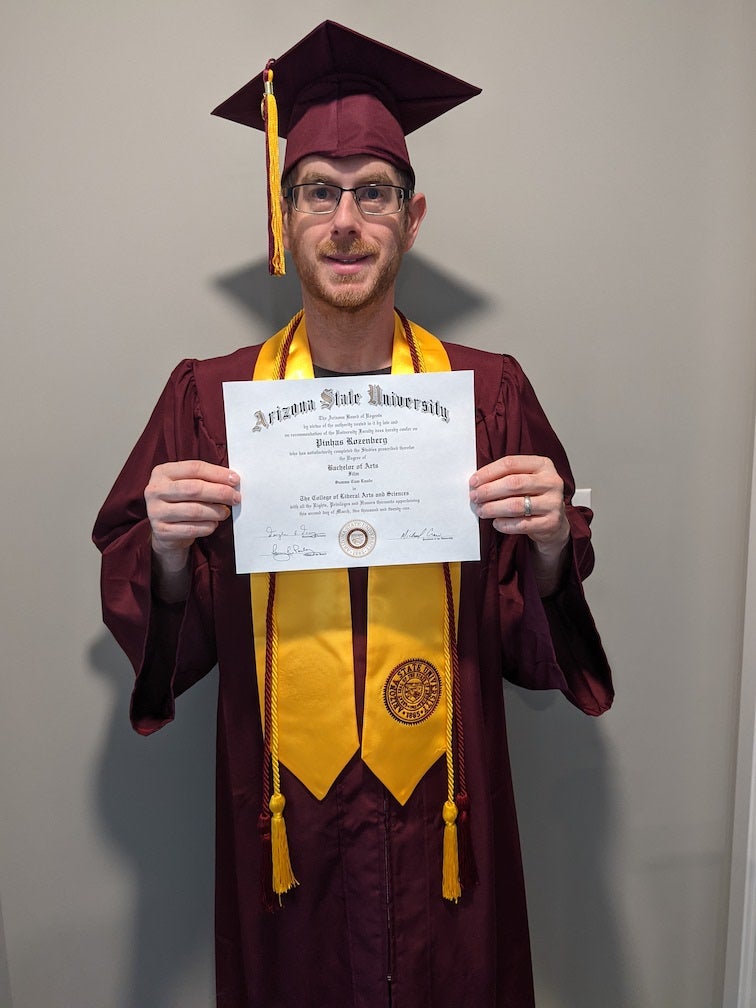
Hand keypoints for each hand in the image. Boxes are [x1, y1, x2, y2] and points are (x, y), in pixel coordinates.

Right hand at [145, 460, 240, 568]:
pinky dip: (208, 526)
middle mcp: (155, 490)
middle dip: (220, 492)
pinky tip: (213, 524)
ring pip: (194, 511)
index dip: (217, 473)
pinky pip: (192, 529)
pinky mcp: (162, 531)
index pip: (194, 468)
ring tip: (225, 512)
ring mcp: (155, 511)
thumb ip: (205, 479)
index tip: (235, 480)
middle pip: (194, 489)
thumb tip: (232, 480)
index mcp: (162, 472)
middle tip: (235, 497)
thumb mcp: (187, 484)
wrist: (164, 530)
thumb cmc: (181, 501)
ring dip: (216, 512)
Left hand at [469, 455, 569, 593]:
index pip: (511, 463)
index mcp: (543, 465)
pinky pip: (522, 524)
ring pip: (516, 505)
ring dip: (493, 508)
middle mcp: (551, 481)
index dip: (488, 472)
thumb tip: (476, 483)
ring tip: (481, 510)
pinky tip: (496, 523)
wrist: (554, 522)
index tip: (473, 482)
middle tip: (475, 497)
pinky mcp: (551, 523)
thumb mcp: (524, 480)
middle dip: (489, 491)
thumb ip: (505, 477)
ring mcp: (554, 503)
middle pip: (513, 483)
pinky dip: (505, 524)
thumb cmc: (533, 496)